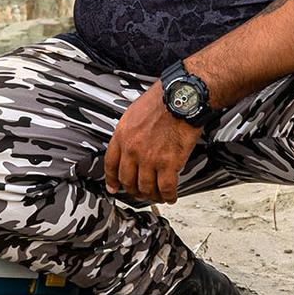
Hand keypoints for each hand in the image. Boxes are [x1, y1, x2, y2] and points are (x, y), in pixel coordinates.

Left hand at [104, 86, 199, 203]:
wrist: (182, 98)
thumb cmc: (163, 100)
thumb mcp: (135, 112)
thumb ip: (130, 131)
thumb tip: (131, 141)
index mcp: (123, 135)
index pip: (111, 164)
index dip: (112, 180)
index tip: (114, 187)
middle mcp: (133, 149)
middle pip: (127, 180)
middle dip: (133, 190)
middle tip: (138, 193)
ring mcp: (149, 158)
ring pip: (145, 187)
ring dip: (151, 195)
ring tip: (156, 196)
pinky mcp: (168, 163)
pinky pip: (165, 187)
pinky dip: (168, 195)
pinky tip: (170, 196)